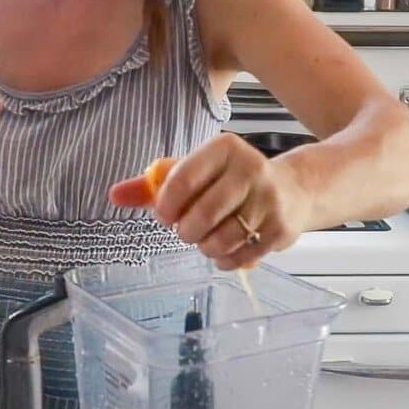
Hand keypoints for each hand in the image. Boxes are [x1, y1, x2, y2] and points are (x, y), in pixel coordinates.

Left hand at [110, 133, 313, 269]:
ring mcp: (269, 200)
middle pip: (202, 214)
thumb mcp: (194, 172)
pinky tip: (224, 250)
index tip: (164, 215)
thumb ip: (152, 184)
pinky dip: (224, 260)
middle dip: (186, 231)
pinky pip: (239, 256)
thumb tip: (114, 195)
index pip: (182, 179)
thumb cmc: (231, 181)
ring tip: (206, 239)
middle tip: (187, 230)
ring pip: (220, 239)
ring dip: (205, 247)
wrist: (294, 190)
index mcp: (224, 148)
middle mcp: (250, 169)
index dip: (166, 206)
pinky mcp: (280, 229)